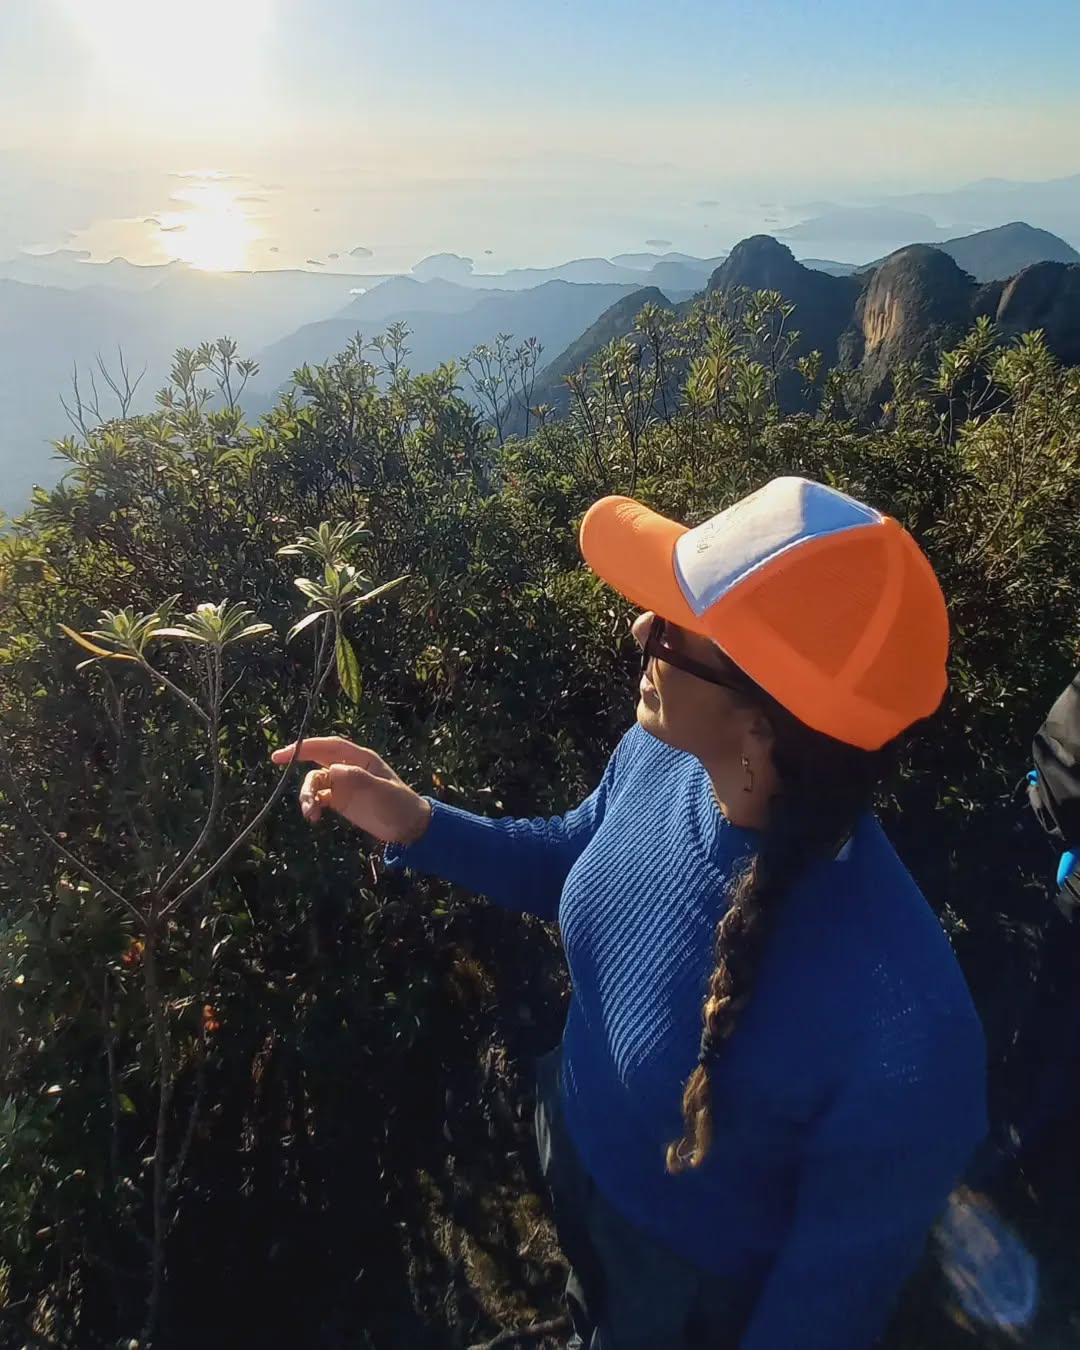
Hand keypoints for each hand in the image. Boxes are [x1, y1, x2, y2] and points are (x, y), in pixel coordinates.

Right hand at [270, 737, 431, 844]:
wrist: (408, 827)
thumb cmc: (398, 804)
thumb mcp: (380, 790)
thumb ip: (357, 778)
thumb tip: (331, 770)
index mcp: (360, 758)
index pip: (329, 746)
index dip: (305, 746)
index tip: (284, 752)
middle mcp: (348, 768)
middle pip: (317, 761)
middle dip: (297, 761)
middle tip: (278, 763)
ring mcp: (343, 785)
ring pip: (316, 782)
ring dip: (307, 795)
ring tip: (309, 813)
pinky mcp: (340, 801)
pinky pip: (319, 798)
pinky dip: (312, 806)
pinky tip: (313, 817)